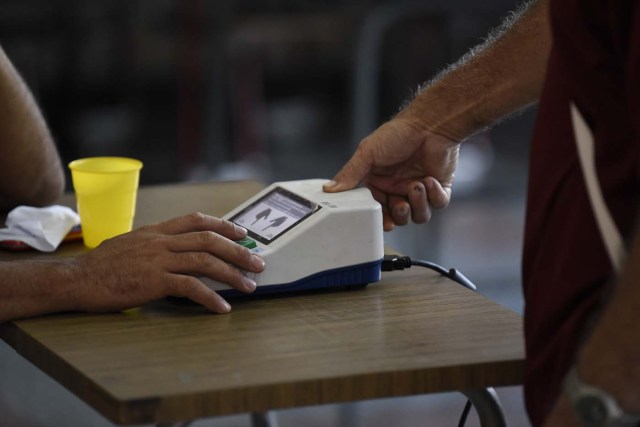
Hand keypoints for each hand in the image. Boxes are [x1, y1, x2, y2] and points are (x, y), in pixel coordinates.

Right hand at [69, 213, 265, 313]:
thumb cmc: (101, 266)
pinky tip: (222, 308)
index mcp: (156, 231)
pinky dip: (210, 298)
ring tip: (250, 286)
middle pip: (209, 240)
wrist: (76, 279)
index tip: (242, 233)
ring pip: (205, 262)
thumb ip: (155, 243)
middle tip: (258, 262)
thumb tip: (176, 248)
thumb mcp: (130, 244)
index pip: (196, 220)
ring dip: (232, 274)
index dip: (223, 224)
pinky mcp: (153, 282)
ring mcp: (158, 260)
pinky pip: (190, 287)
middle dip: (239, 251)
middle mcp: (160, 241)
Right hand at [324, 116, 458, 229]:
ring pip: (419, 215)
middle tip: (400, 205)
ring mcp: (418, 189)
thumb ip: (349, 174)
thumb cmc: (398, 134)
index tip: (381, 221)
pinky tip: (429, 180)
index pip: (376, 210)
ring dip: (418, 204)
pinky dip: (435, 195)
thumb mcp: (367, 153)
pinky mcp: (439, 188)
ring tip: (417, 186)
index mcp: (378, 182)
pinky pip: (438, 203)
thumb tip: (328, 189)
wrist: (430, 124)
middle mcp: (397, 188)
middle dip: (399, 215)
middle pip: (398, 218)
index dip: (379, 218)